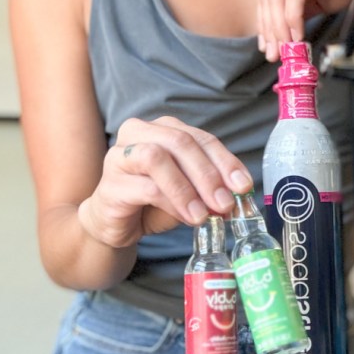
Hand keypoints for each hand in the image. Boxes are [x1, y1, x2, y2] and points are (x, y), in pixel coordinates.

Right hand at [78, 116, 252, 248]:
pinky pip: (144, 187)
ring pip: (157, 158)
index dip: (225, 161)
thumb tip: (237, 195)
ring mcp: (120, 155)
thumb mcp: (191, 192)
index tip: (243, 185)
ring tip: (203, 215)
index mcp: (164, 129)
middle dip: (208, 174)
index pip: (201, 138)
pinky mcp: (110, 183)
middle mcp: (139, 133)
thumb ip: (210, 188)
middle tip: (225, 203)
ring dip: (187, 188)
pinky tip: (186, 217)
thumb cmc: (154, 202)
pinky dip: (171, 202)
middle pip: (180, 143)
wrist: (116, 224)